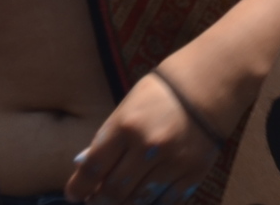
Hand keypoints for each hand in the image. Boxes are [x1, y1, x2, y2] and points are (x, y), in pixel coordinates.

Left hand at [67, 69, 226, 204]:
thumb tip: (84, 168)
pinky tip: (141, 200)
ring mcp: (173, 163)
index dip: (78, 187)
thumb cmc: (159, 95)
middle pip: (115, 191)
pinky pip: (166, 202)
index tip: (73, 194)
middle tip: (93, 202)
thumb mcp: (126, 109)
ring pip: (140, 201)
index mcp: (126, 126)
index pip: (94, 167)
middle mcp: (148, 147)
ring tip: (115, 201)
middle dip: (98, 202)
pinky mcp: (193, 174)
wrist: (206, 87)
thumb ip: (106, 140)